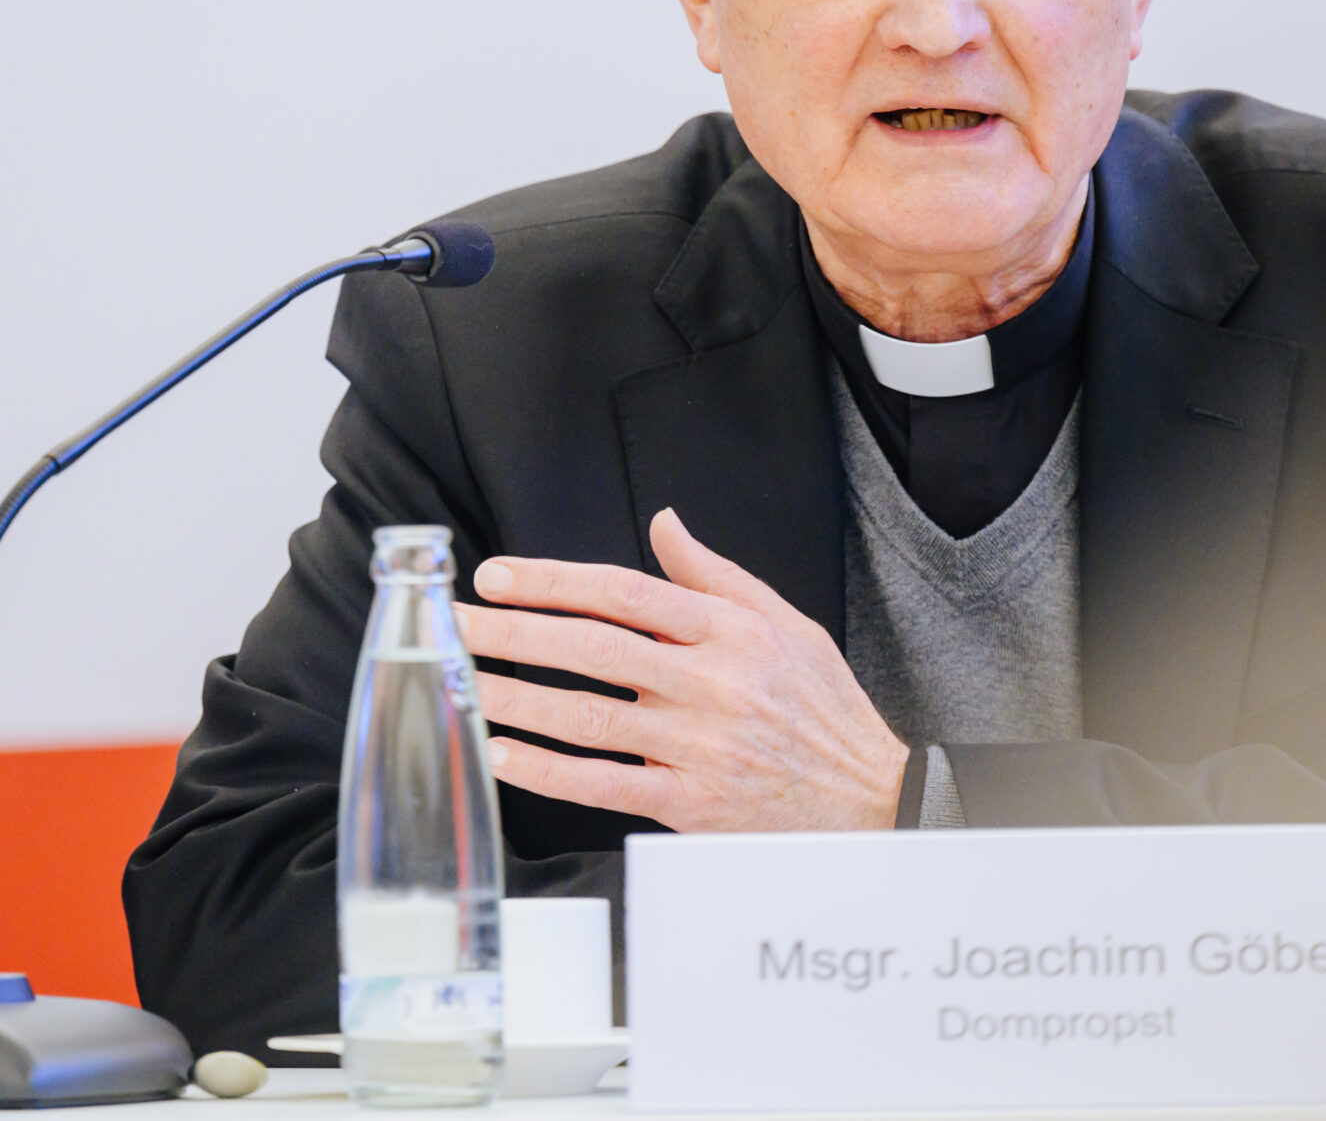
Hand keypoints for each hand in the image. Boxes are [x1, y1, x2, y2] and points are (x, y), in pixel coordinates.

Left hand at [457, 508, 910, 831]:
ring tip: (460, 682)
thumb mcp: (787, 625)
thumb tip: (663, 524)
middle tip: (453, 622)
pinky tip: (502, 753)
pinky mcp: (688, 802)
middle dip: (512, 632)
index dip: (554, 582)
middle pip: (592, 649)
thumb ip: (715, 576)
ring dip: (514, 697)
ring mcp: (697, 745)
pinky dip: (545, 770)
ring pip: (586, 717)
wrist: (872, 802)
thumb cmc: (825, 711)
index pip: (625, 593)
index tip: (498, 577)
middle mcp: (711, 683)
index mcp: (731, 632)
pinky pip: (601, 783)